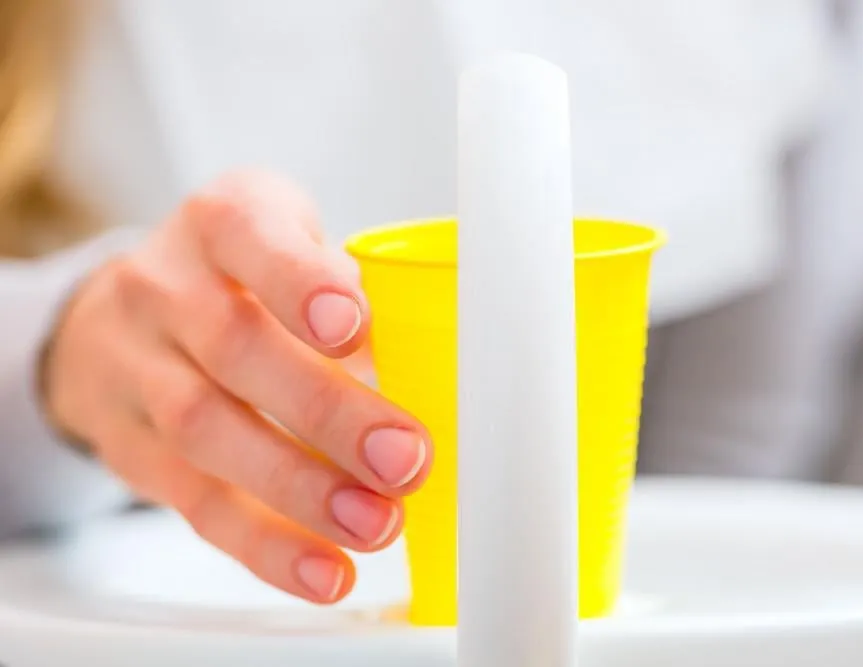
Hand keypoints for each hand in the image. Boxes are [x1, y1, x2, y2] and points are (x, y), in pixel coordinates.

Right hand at [42, 170, 431, 602]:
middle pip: (235, 350)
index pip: (247, 235)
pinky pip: (196, 503)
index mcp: (219, 223)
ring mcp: (138, 370)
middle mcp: (165, 290)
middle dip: (326, 411)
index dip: (298, 281)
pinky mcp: (135, 449)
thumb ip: (347, 288)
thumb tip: (435, 361)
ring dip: (301, 488)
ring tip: (375, 522)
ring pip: (208, 433)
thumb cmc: (237, 277)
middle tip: (403, 457)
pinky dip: (266, 545)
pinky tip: (324, 569)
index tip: (351, 325)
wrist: (116, 320)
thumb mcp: (287, 242)